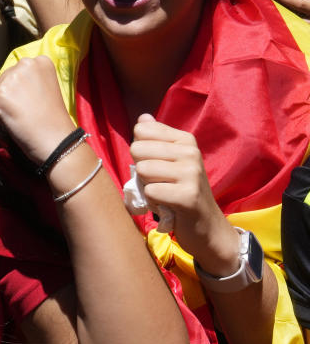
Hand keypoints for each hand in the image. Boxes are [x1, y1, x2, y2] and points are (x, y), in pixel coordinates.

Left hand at [0, 56, 77, 163]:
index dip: (22, 90)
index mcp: (39, 61)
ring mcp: (11, 79)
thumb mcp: (36, 92)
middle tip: (31, 109)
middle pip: (3, 81)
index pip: (15, 72)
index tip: (36, 99)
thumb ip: (7, 82)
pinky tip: (16, 121)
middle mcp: (25, 64)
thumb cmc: (51, 119)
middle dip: (11, 97)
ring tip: (24, 115)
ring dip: (4, 108)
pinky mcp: (0, 96)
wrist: (56, 140)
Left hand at [130, 114, 239, 274]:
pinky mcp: (188, 196)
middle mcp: (191, 152)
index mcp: (185, 140)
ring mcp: (191, 173)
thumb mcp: (171, 161)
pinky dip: (152, 202)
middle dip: (141, 169)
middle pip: (137, 149)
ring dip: (147, 185)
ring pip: (142, 170)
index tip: (157, 164)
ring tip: (164, 192)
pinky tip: (167, 205)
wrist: (206, 226)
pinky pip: (150, 191)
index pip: (141, 131)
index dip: (140, 151)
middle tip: (159, 182)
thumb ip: (156, 139)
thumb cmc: (181, 190)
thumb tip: (143, 117)